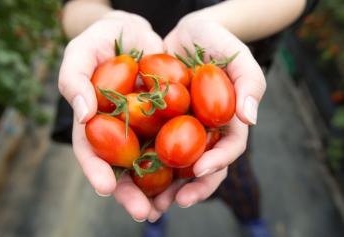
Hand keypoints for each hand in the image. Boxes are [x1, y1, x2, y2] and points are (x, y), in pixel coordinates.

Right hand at [59, 11, 163, 220]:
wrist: (135, 31)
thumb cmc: (101, 40)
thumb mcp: (80, 52)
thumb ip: (75, 81)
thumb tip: (83, 115)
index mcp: (95, 123)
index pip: (91, 152)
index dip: (96, 171)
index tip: (106, 188)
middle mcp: (119, 131)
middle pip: (123, 168)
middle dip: (132, 193)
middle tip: (144, 213)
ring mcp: (144, 127)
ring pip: (151, 163)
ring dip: (160, 188)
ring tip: (169, 206)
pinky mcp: (169, 119)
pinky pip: (176, 141)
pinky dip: (183, 161)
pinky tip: (193, 176)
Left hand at [151, 16, 265, 213]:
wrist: (187, 33)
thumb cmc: (216, 42)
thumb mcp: (238, 56)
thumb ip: (250, 84)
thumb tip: (251, 118)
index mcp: (226, 122)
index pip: (228, 148)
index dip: (217, 162)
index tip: (199, 170)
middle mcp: (204, 131)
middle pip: (201, 166)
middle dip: (191, 188)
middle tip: (175, 202)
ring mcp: (181, 129)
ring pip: (175, 164)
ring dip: (164, 187)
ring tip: (151, 205)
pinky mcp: (158, 123)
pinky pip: (150, 145)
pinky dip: (142, 164)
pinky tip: (130, 177)